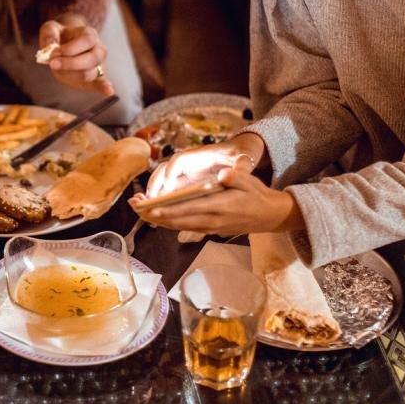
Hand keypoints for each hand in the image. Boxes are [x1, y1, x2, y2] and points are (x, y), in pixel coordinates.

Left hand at [38, 13, 112, 95]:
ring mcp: (99, 64)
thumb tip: (50, 46)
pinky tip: (108, 91)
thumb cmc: (59, 37)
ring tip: (58, 70)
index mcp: (89, 34)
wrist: (65, 46)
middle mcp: (98, 49)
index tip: (53, 53)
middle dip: (71, 63)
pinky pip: (102, 83)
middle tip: (53, 64)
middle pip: (92, 58)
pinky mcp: (95, 78)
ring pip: (90, 73)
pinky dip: (105, 87)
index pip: (86, 41)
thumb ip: (49, 35)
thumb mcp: (51, 29)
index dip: (70, 48)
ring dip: (72, 74)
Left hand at [130, 139, 302, 234]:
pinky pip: (185, 227)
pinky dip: (169, 223)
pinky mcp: (209, 230)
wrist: (270, 216)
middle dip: (154, 215)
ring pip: (179, 226)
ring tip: (139, 212)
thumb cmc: (257, 194)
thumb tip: (223, 174)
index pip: (188, 209)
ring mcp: (210, 227)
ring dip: (158, 220)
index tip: (150, 208)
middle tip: (134, 208)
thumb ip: (234, 176)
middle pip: (177, 220)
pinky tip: (157, 217)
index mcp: (219, 207)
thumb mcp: (249, 180)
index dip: (167, 210)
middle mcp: (211, 220)